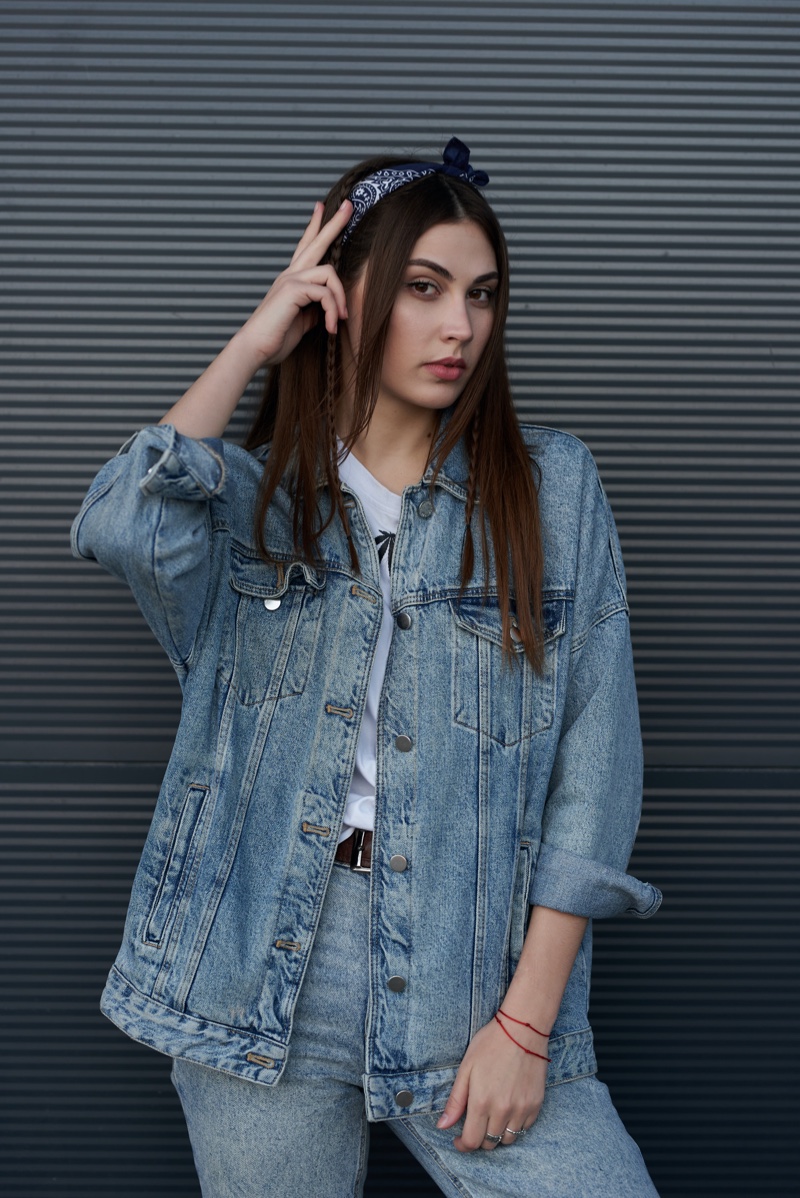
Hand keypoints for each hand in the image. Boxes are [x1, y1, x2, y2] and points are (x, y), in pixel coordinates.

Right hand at [236, 199, 352, 366]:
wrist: (256, 349)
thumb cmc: (276, 338)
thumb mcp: (302, 321)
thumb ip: (314, 309)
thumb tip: (329, 307)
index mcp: (291, 280)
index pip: (305, 248)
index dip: (314, 227)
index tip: (321, 208)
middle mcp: (290, 275)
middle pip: (315, 242)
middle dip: (335, 223)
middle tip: (350, 205)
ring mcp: (290, 279)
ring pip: (329, 273)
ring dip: (340, 299)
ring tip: (340, 320)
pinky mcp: (293, 290)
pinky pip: (325, 293)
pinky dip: (332, 310)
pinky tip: (331, 327)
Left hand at [436, 1017, 547, 1151]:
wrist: (522, 1030)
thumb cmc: (490, 1044)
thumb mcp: (466, 1068)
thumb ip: (455, 1101)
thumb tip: (442, 1126)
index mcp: (482, 1102)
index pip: (472, 1141)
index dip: (463, 1145)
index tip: (458, 1139)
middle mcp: (503, 1110)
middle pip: (489, 1144)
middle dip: (479, 1138)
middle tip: (475, 1123)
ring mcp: (522, 1109)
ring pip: (508, 1140)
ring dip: (497, 1134)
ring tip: (491, 1117)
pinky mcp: (536, 1105)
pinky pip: (524, 1128)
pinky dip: (514, 1126)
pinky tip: (508, 1110)